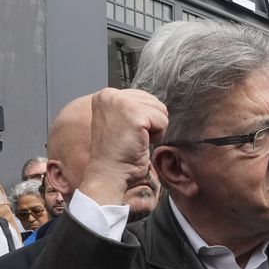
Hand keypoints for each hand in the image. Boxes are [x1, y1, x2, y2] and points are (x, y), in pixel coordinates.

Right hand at [79, 88, 169, 205]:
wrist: (109, 173)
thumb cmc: (115, 154)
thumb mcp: (119, 121)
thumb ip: (131, 108)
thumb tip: (153, 104)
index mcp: (105, 95)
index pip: (142, 96)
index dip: (143, 118)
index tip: (126, 132)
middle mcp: (111, 95)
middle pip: (153, 101)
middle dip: (150, 122)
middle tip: (132, 137)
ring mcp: (122, 103)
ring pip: (160, 109)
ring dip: (154, 129)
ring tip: (136, 139)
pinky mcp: (135, 115)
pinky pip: (163, 121)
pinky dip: (157, 136)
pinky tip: (140, 143)